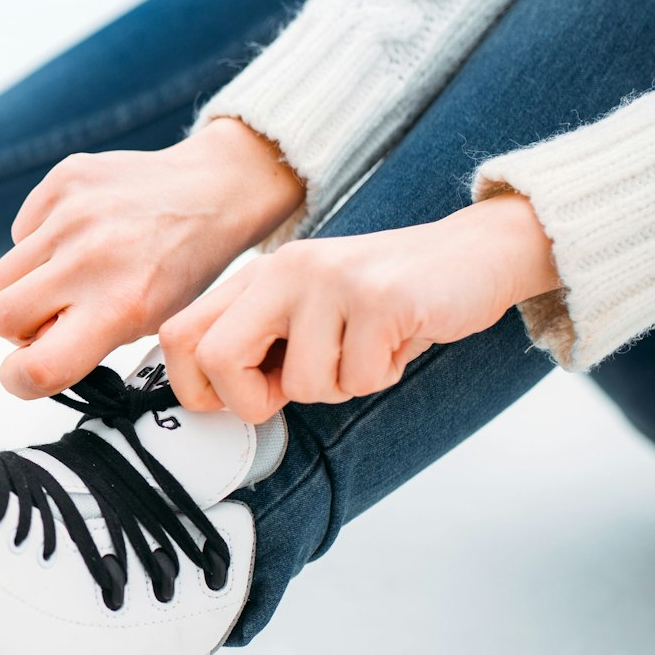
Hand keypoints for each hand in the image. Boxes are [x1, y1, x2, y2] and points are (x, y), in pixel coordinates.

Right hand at [0, 117, 303, 398]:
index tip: (24, 374)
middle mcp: (91, 259)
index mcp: (121, 307)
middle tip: (53, 316)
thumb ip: (86, 343)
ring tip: (71, 272)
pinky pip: (19, 232)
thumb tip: (30, 351)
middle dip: (19, 326)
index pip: (38, 365)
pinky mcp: (63, 181)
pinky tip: (79, 236)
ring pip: (3, 276)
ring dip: (28, 284)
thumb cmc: (180, 267)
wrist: (212, 191)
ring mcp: (73, 215)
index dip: (18, 379)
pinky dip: (39, 242)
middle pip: (1, 317)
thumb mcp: (148, 324)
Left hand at [158, 193, 561, 422]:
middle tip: (292, 392)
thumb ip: (261, 343)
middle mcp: (285, 269)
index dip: (198, 387)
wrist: (474, 254)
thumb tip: (214, 400)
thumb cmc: (385, 299)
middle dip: (254, 401)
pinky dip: (381, 377)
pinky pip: (360, 378)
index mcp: (258, 275)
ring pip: (303, 384)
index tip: (238, 398)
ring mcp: (331, 281)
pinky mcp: (380, 298)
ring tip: (366, 350)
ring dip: (341, 387)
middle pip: (218, 358)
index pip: (179, 335)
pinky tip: (396, 342)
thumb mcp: (308, 310)